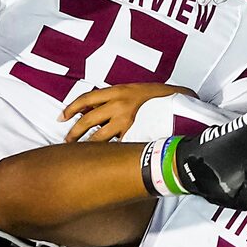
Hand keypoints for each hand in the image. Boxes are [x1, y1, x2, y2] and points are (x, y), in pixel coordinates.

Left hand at [62, 82, 186, 141]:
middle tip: (68, 140)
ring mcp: (127, 122)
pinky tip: (104, 156)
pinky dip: (108, 151)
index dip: (70, 109)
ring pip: (98, 138)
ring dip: (87, 145)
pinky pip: (116, 146)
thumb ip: (116, 97)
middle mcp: (119, 105)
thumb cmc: (162, 95)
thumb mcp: (136, 89)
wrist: (183, 103)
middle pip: (87, 121)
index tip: (62, 117)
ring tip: (81, 151)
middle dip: (74, 133)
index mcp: (118, 90)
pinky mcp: (135, 136)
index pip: (85, 99)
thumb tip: (94, 107)